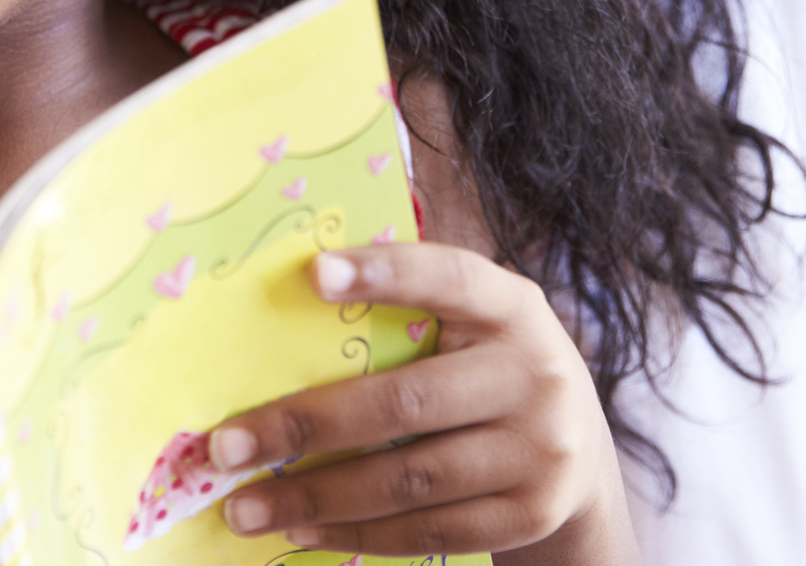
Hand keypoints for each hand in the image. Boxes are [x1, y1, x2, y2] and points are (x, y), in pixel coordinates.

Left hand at [208, 244, 637, 562]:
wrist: (579, 456)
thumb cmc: (488, 368)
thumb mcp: (474, 324)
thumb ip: (410, 309)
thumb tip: (295, 296)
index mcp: (512, 307)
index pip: (448, 278)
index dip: (386, 272)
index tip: (315, 275)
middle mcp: (535, 375)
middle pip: (405, 402)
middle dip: (304, 425)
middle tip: (226, 444)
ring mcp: (539, 452)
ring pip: (409, 478)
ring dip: (316, 496)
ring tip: (245, 505)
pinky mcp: (529, 514)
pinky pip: (429, 529)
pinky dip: (359, 533)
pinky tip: (303, 531)